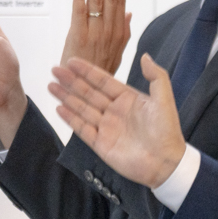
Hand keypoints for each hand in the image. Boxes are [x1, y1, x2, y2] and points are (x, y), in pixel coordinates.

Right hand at [49, 54, 185, 187]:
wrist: (165, 163)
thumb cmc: (167, 131)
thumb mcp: (164, 100)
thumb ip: (156, 76)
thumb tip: (145, 55)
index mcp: (129, 99)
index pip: (104, 81)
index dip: (87, 71)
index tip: (71, 61)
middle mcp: (115, 111)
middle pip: (88, 92)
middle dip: (71, 81)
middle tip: (55, 69)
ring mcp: (106, 127)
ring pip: (82, 108)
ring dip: (66, 97)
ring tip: (51, 85)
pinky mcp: (100, 144)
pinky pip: (82, 128)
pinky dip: (70, 118)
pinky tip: (58, 108)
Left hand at [61, 0, 132, 72]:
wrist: (86, 90)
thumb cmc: (99, 71)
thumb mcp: (117, 52)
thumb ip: (123, 30)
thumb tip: (128, 12)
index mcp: (120, 34)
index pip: (121, 2)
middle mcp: (109, 31)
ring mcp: (94, 33)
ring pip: (98, 1)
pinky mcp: (78, 36)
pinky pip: (79, 12)